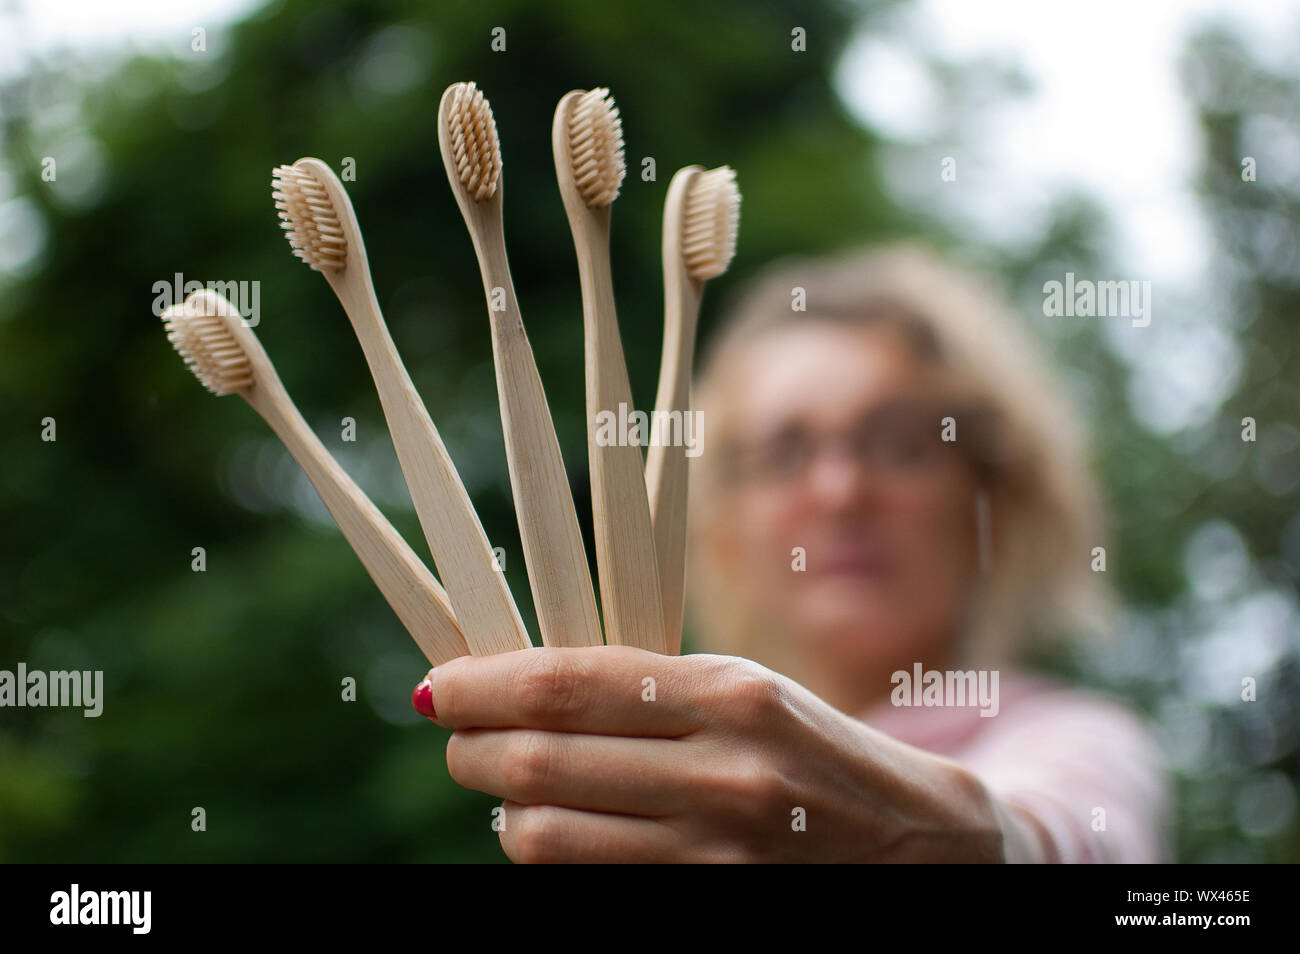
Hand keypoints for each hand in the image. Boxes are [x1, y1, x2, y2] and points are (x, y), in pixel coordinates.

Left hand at [414, 646, 1014, 862]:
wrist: (922, 849)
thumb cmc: (813, 752)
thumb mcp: (744, 691)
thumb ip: (643, 689)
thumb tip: (518, 688)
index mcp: (733, 694)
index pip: (567, 685)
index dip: (483, 684)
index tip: (438, 685)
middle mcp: (726, 774)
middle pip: (539, 763)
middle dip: (471, 747)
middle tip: (455, 735)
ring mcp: (718, 855)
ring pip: (546, 836)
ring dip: (505, 810)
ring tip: (511, 788)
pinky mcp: (710, 907)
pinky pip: (588, 885)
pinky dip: (553, 855)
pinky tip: (559, 829)